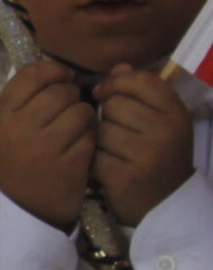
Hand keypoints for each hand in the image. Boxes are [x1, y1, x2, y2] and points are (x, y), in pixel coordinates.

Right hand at [0, 60, 96, 230]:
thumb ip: (26, 97)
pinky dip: (91, 139)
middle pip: (61, 91)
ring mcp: (46, 146)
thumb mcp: (8, 127)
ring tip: (76, 130)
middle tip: (68, 111)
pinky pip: (91, 135)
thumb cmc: (18, 160)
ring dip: (85, 118)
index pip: (32, 74)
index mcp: (3, 114)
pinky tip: (81, 147)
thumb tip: (58, 67)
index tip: (62, 79)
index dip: (54, 71)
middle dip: (72, 97)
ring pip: (82, 110)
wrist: (25, 207)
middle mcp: (21, 127)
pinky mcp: (69, 163)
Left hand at [95, 64, 195, 225]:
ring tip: (116, 152)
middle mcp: (165, 131)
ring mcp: (145, 154)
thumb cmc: (157, 155)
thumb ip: (140, 92)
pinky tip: (108, 167)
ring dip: (100, 139)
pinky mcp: (122, 174)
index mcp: (176, 113)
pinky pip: (92, 152)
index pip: (140, 80)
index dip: (117, 83)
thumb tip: (119, 66)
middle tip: (121, 134)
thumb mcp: (160, 121)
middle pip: (114, 103)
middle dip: (108, 116)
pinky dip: (94, 159)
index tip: (106, 93)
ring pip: (100, 127)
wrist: (162, 203)